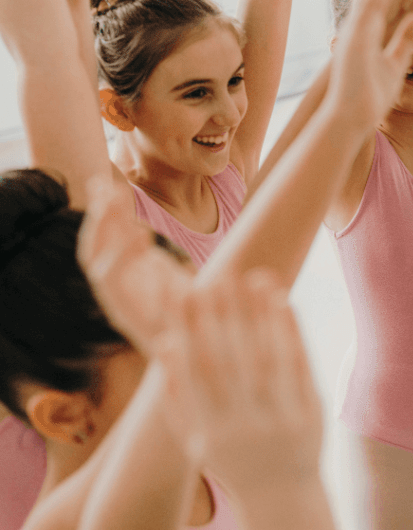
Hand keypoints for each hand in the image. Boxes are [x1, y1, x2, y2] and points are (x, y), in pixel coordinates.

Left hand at [77, 179, 193, 353]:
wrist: (191, 347)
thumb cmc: (198, 340)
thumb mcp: (193, 334)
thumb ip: (184, 329)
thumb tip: (178, 329)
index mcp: (127, 310)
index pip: (110, 278)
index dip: (120, 254)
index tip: (141, 235)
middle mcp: (117, 294)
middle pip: (97, 257)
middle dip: (103, 225)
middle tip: (112, 196)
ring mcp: (123, 278)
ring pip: (102, 242)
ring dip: (104, 212)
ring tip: (104, 182)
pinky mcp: (134, 266)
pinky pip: (116, 237)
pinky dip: (115, 213)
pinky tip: (115, 190)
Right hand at [156, 271, 322, 491]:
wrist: (280, 498)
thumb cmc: (231, 458)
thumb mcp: (196, 436)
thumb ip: (177, 395)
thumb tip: (165, 343)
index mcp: (209, 428)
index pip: (196, 369)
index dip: (189, 328)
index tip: (184, 291)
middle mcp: (241, 424)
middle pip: (231, 359)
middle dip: (223, 315)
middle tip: (220, 274)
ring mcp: (277, 419)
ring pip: (266, 357)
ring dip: (260, 315)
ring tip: (256, 276)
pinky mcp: (309, 413)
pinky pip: (299, 365)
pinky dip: (291, 332)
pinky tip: (285, 301)